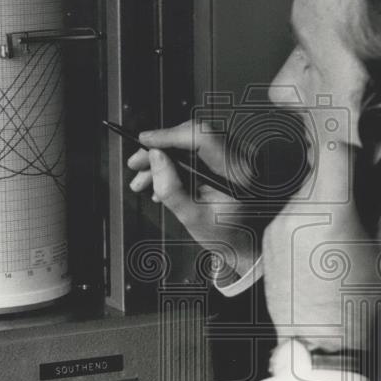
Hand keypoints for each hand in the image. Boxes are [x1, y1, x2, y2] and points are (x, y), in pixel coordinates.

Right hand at [127, 120, 256, 279]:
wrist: (244, 244)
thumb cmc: (225, 235)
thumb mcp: (191, 217)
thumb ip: (171, 187)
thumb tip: (155, 156)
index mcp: (237, 173)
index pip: (202, 137)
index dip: (170, 135)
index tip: (146, 142)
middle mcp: (241, 159)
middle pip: (194, 136)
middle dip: (161, 149)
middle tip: (137, 164)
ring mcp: (235, 157)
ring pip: (191, 144)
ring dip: (164, 159)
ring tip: (143, 180)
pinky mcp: (227, 160)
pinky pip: (197, 152)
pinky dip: (176, 164)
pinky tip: (161, 182)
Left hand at [262, 132, 380, 354]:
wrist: (321, 345)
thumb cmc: (358, 305)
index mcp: (328, 213)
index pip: (334, 151)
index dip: (354, 154)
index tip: (366, 169)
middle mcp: (295, 216)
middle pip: (318, 171)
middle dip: (341, 182)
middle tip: (361, 208)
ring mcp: (276, 229)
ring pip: (303, 193)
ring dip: (323, 202)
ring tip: (342, 236)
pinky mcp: (268, 242)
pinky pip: (289, 215)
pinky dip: (306, 221)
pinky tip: (323, 249)